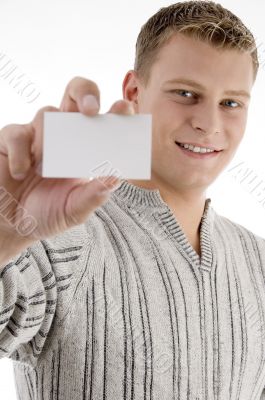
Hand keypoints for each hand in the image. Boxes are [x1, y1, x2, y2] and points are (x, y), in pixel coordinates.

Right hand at [0, 76, 134, 244]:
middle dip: (86, 92)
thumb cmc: (46, 214)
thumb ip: (93, 197)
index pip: (103, 122)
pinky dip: (21, 152)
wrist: (11, 225)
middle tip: (92, 109)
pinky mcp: (11, 140)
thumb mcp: (73, 210)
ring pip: (47, 113)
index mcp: (84, 150)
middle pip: (76, 96)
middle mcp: (63, 137)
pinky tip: (21, 172)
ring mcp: (37, 136)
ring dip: (50, 134)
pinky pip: (17, 133)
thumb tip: (115, 178)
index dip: (115, 112)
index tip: (124, 110)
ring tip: (44, 166)